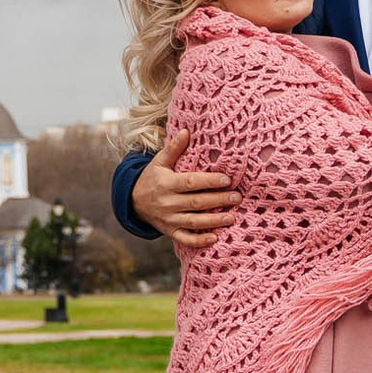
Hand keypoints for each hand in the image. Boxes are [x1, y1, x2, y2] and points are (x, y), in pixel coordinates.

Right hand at [132, 126, 238, 251]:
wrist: (133, 202)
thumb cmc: (152, 178)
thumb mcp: (159, 162)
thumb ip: (173, 148)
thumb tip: (186, 130)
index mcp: (167, 183)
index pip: (191, 182)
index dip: (209, 181)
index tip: (227, 179)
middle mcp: (168, 203)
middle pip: (196, 202)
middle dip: (218, 200)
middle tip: (238, 197)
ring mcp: (169, 219)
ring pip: (194, 222)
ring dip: (214, 221)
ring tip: (232, 217)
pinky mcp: (170, 232)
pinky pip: (186, 239)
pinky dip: (199, 241)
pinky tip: (215, 238)